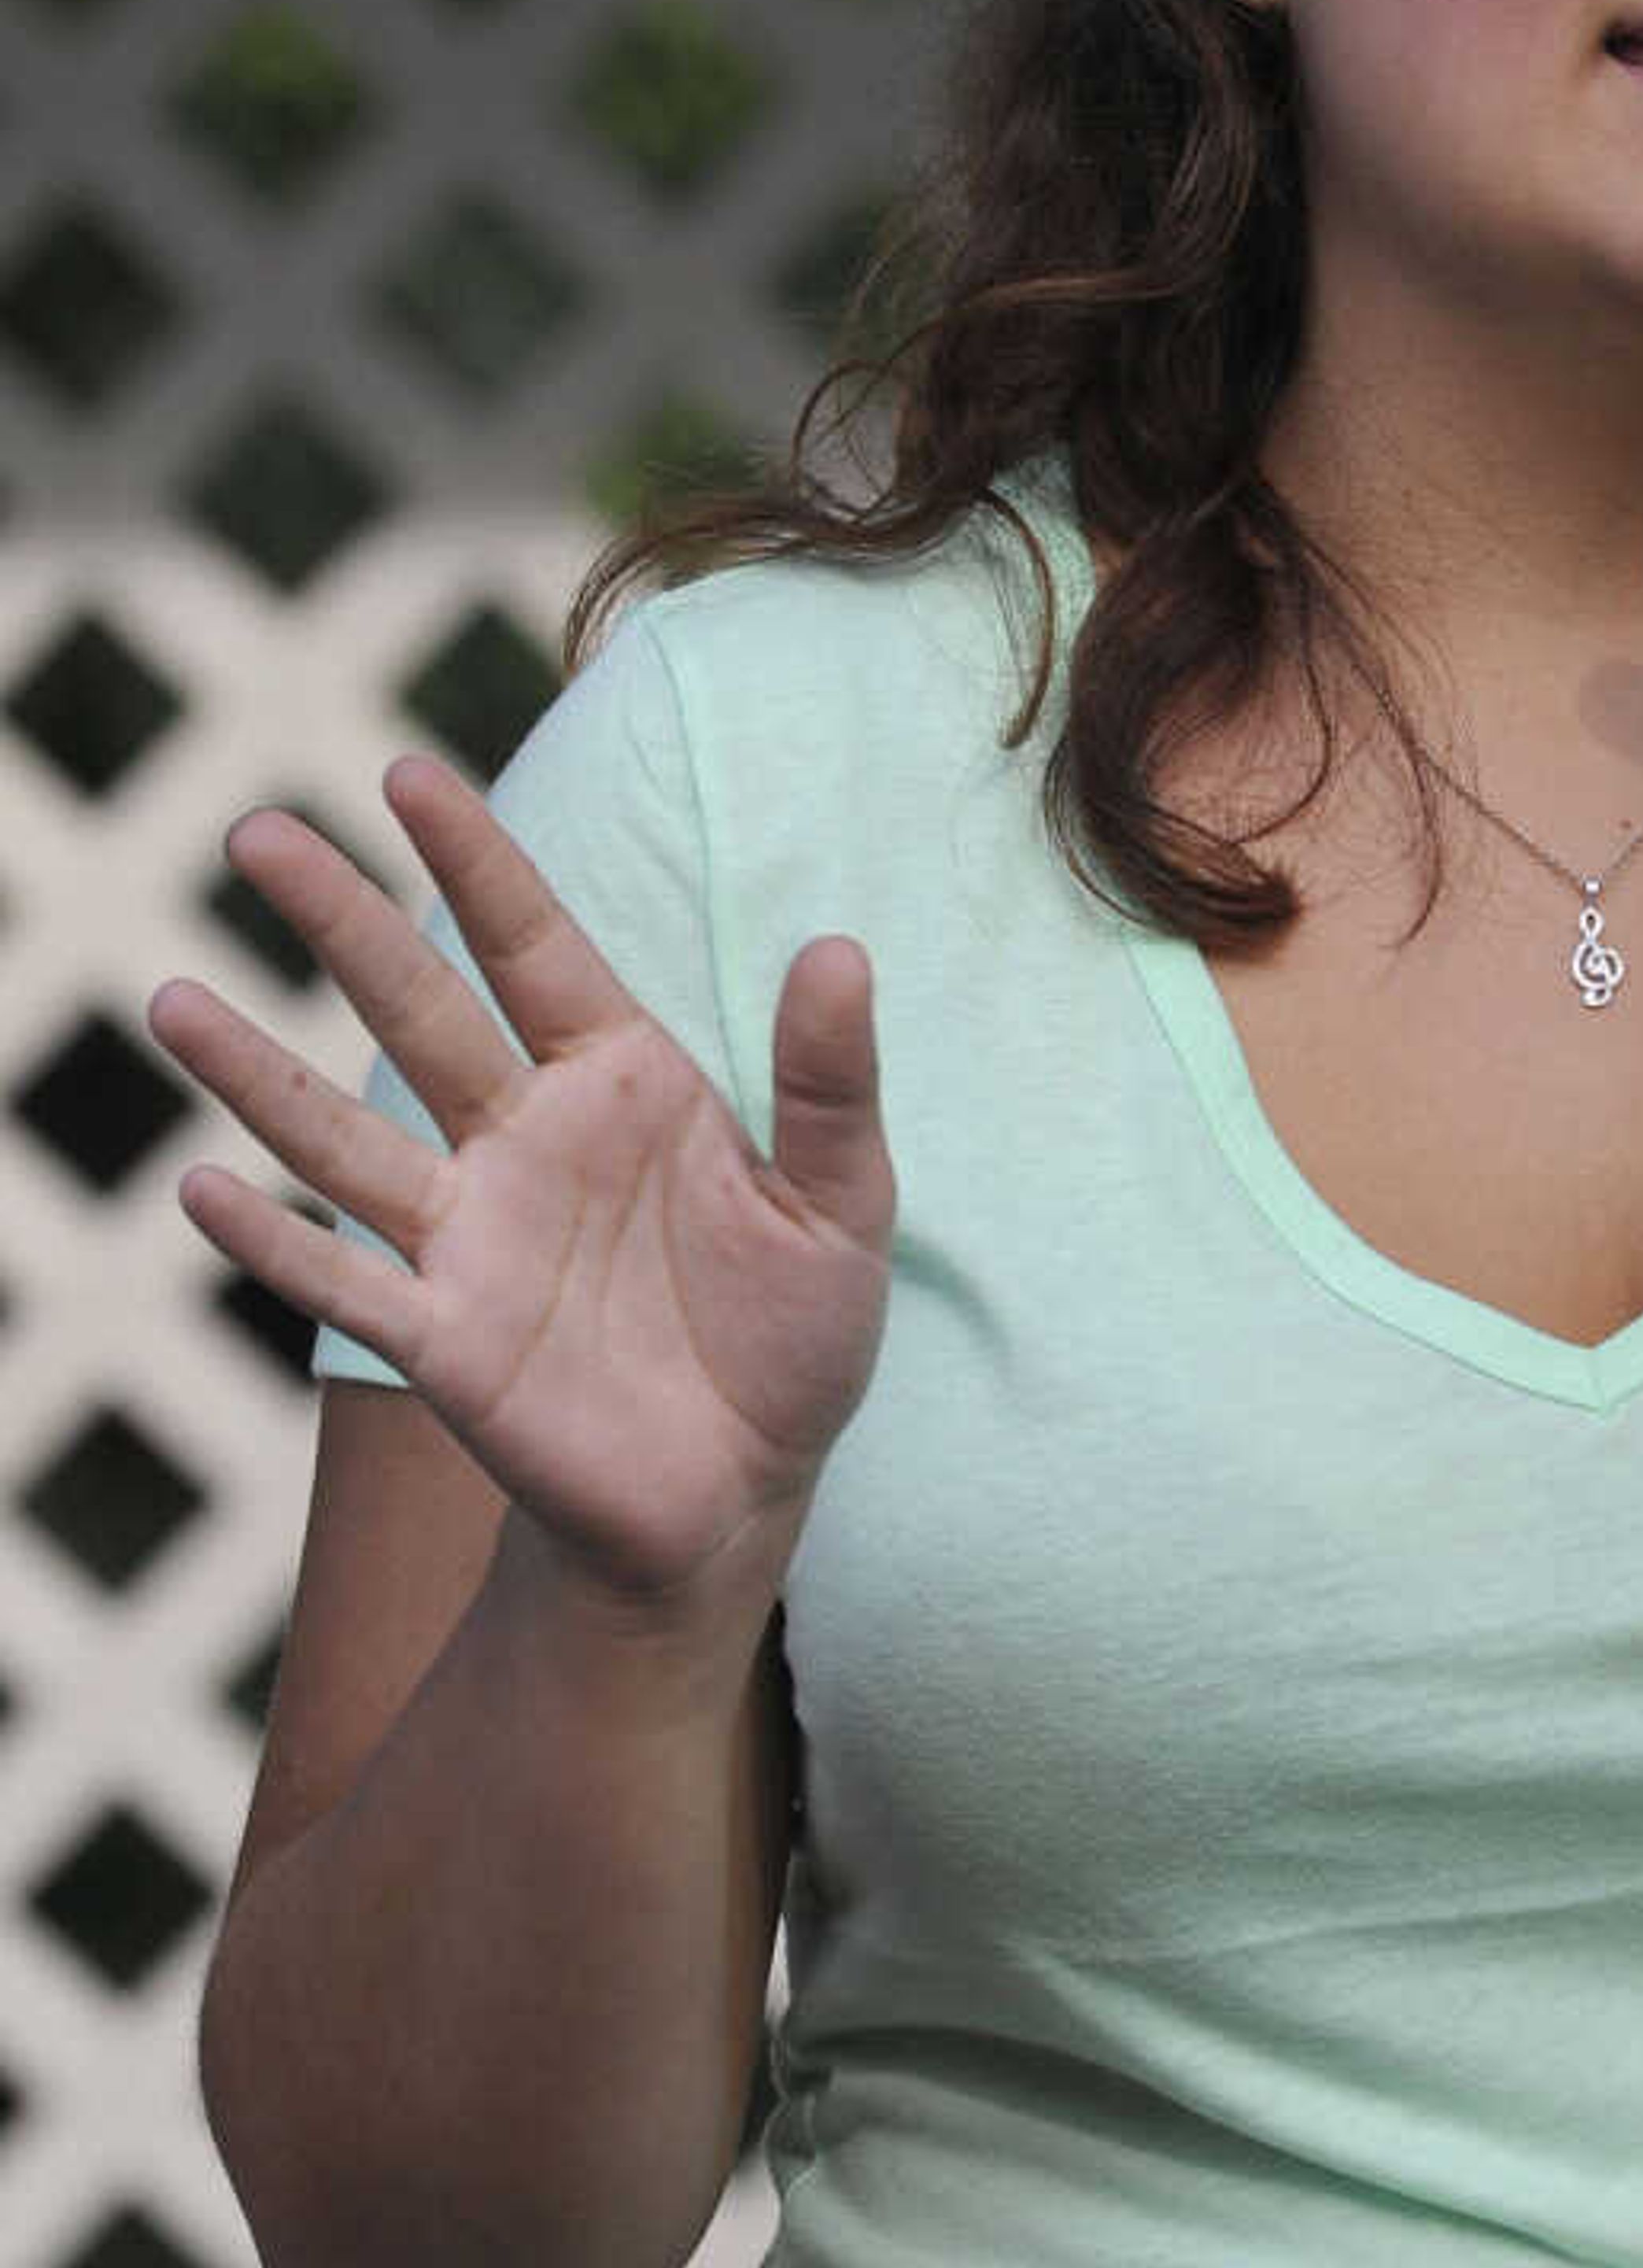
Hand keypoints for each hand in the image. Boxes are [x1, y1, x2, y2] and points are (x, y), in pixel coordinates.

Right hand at [147, 755, 894, 1617]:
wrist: (741, 1494)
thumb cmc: (793, 1340)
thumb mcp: (844, 1207)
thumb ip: (830, 1083)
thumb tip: (839, 947)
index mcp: (625, 1083)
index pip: (534, 946)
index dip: (475, 862)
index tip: (408, 773)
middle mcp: (527, 1140)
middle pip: (418, 1009)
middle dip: (342, 921)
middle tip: (258, 831)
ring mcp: (473, 1238)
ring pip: (344, 1137)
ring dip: (259, 1074)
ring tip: (174, 999)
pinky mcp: (446, 1342)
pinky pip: (344, 1284)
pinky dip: (273, 1242)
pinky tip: (201, 1190)